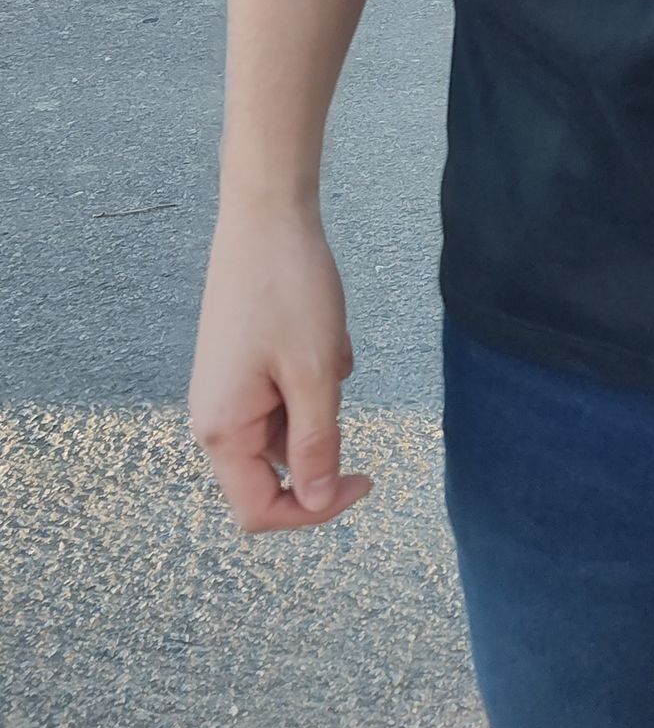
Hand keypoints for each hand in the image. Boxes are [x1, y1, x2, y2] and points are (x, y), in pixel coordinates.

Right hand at [189, 208, 371, 532]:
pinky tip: (324, 334)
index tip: (365, 479)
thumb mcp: (314, 375)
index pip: (260, 509)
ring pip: (287, 429)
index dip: (315, 510)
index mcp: (222, 430)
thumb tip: (319, 501)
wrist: (265, 217)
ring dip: (321, 402)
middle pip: (274, 471)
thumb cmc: (289, 290)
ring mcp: (226, 390)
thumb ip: (316, 445)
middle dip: (321, 439)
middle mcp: (214, 417)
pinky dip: (314, 376)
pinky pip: (287, 395)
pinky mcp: (241, 367)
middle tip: (339, 383)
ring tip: (329, 347)